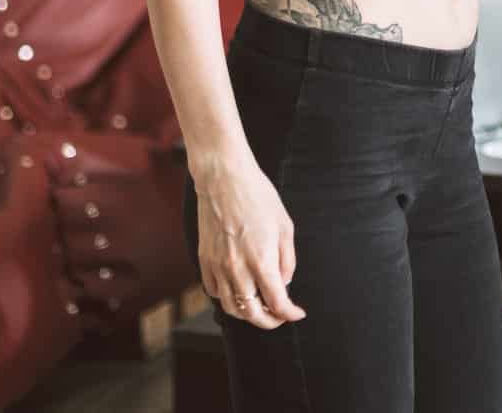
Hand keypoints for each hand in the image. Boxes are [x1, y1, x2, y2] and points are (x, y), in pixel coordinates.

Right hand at [192, 152, 306, 328]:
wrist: (224, 179)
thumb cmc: (258, 197)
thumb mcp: (285, 226)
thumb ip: (287, 260)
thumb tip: (284, 283)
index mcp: (262, 260)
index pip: (277, 302)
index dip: (289, 313)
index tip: (297, 313)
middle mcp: (237, 269)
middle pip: (252, 313)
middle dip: (268, 321)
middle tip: (279, 317)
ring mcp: (218, 266)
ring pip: (230, 307)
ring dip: (247, 314)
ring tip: (259, 308)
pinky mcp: (204, 260)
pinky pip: (214, 291)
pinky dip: (227, 298)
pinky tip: (238, 290)